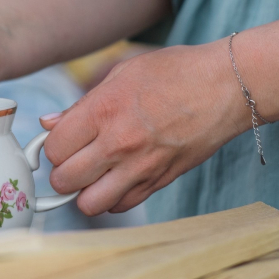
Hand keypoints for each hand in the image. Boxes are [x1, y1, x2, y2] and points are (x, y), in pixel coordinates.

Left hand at [40, 41, 247, 214]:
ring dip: (84, 192)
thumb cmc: (175, 72)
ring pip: (89, 204)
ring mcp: (141, 167)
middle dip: (62, 173)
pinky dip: (112, 199)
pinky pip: (121, 206)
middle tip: (73, 161)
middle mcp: (119, 143)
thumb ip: (81, 104)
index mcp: (104, 110)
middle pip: (64, 180)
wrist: (228, 87)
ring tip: (92, 176)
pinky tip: (116, 180)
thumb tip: (49, 124)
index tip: (61, 143)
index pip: (54, 148)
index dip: (52, 148)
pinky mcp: (160, 181)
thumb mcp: (122, 74)